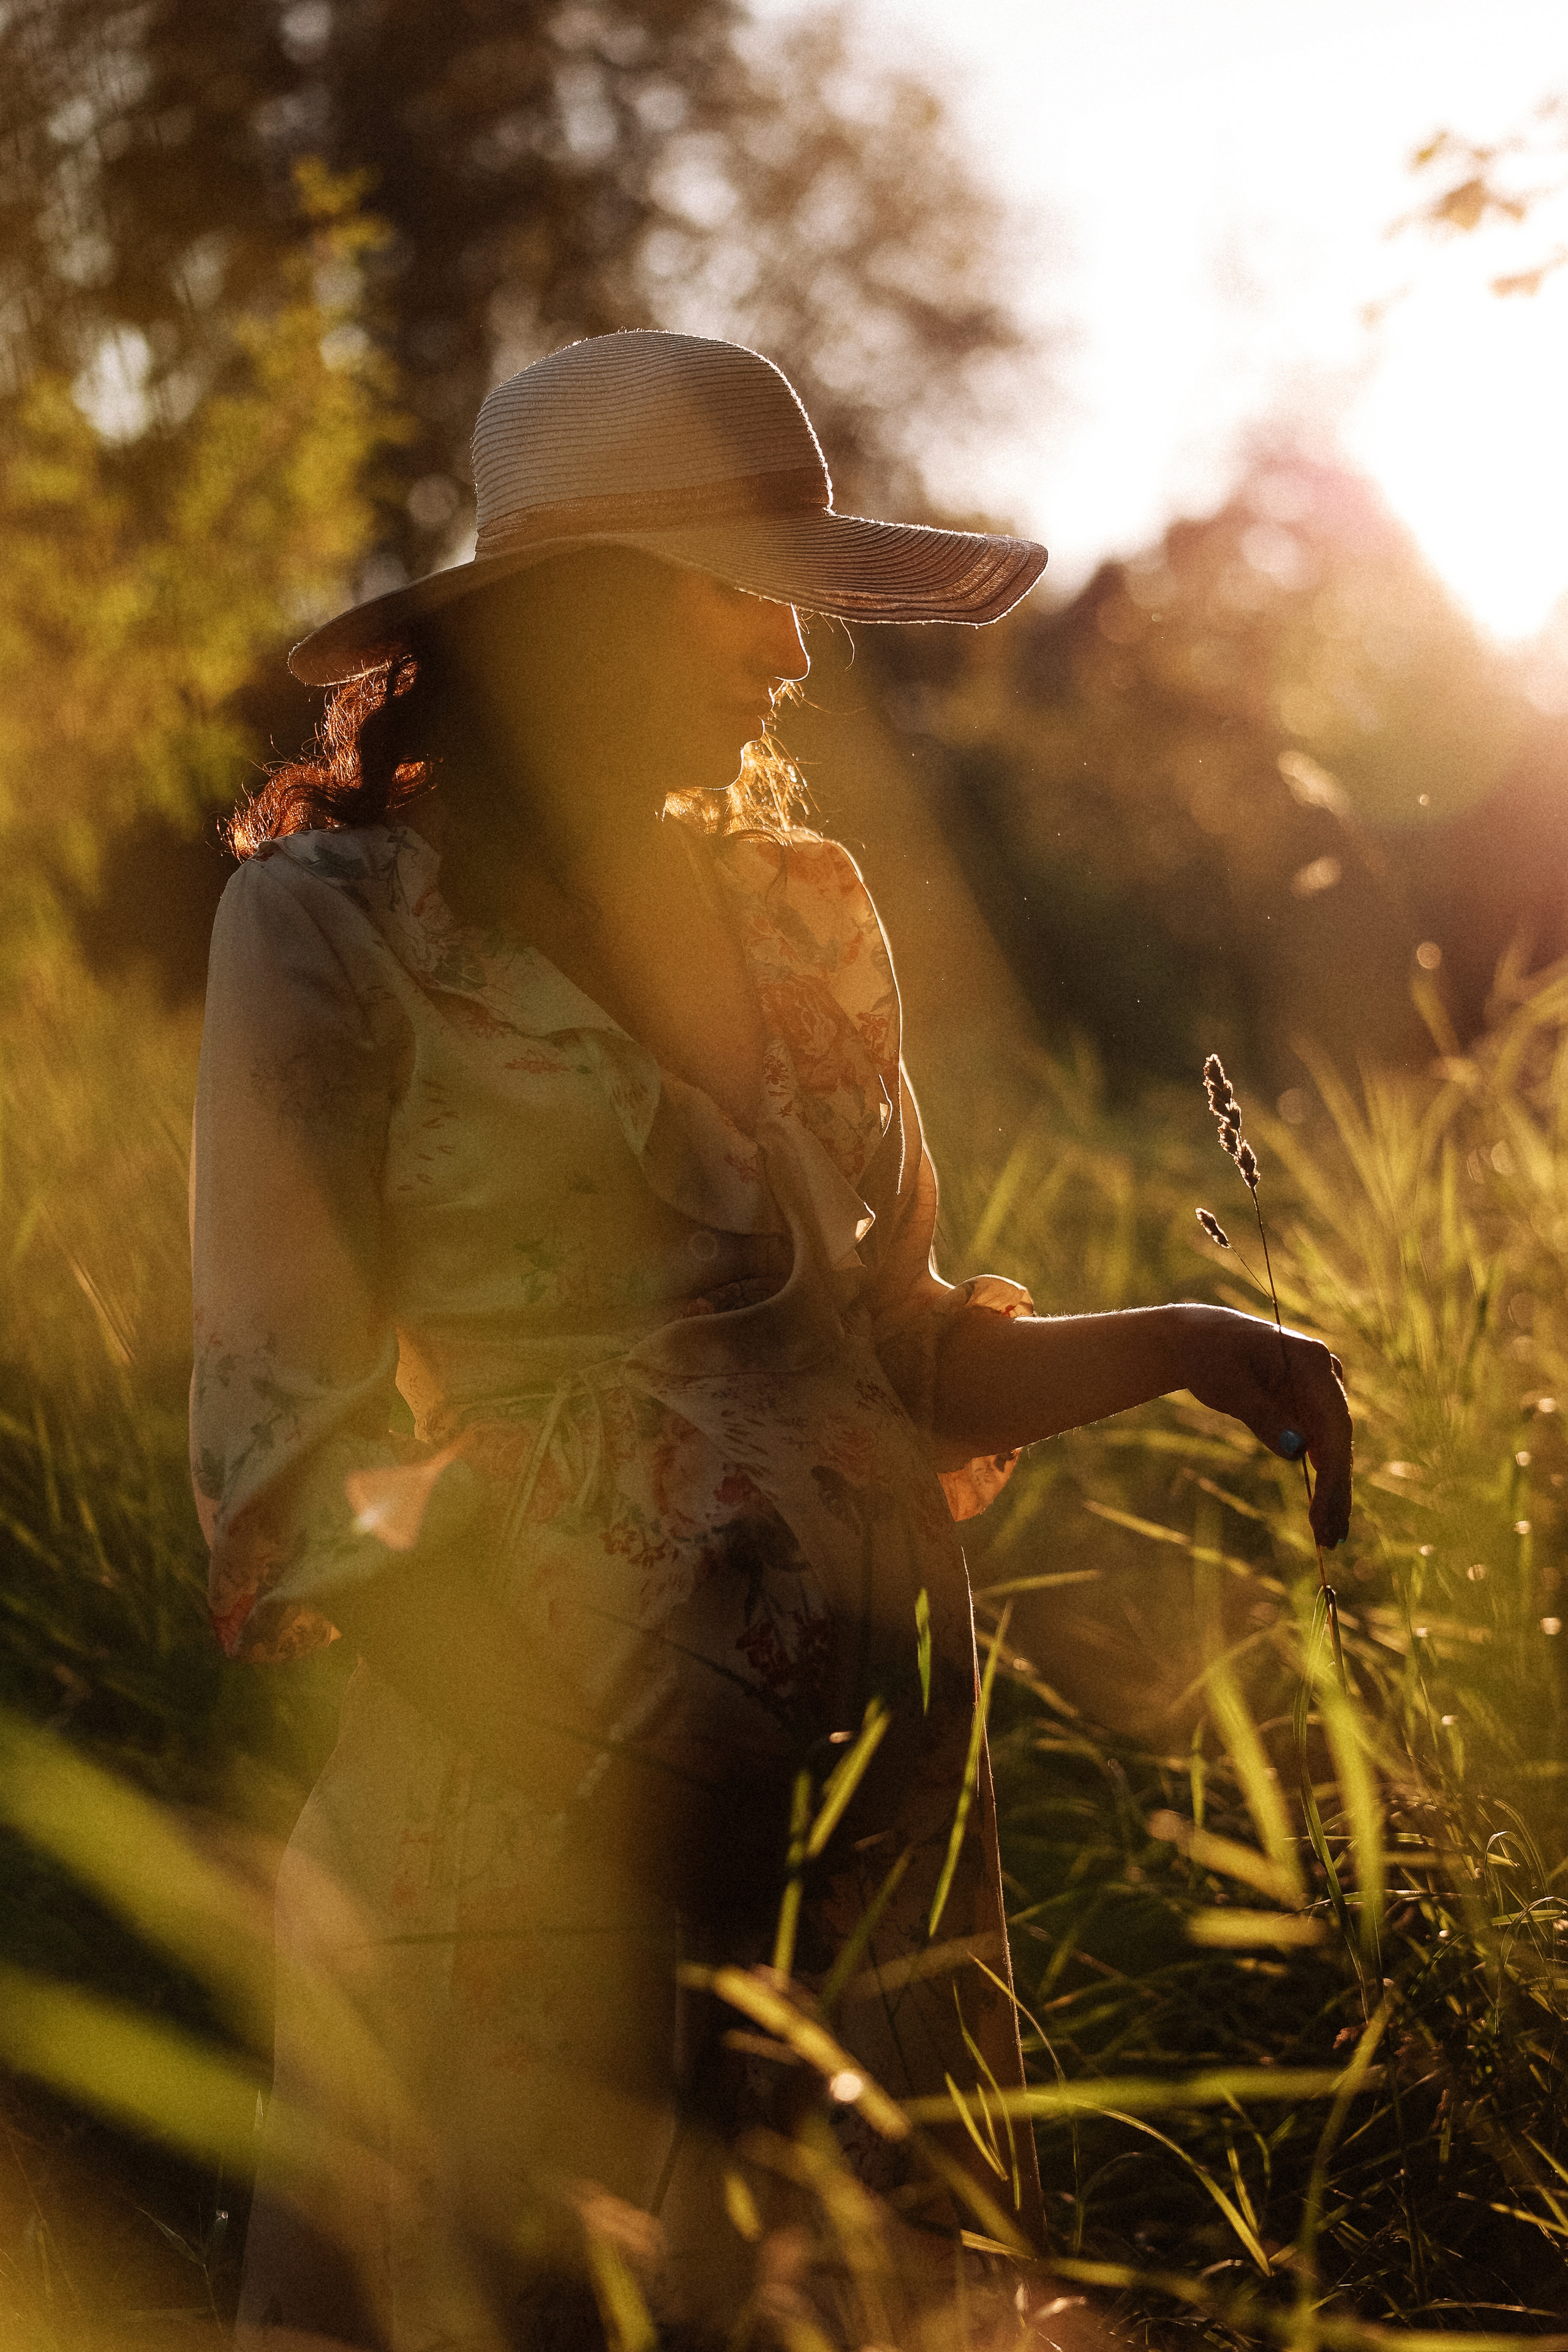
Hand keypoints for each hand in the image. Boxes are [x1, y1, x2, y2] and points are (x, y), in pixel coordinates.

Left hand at [1176, 1305, 1351, 1547]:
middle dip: (1336, 1490)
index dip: (1333, 1473)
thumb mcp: (1230, 1388)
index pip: (1334, 1424)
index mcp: (1312, 1361)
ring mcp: (1321, 1388)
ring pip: (1334, 1446)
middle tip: (1330, 1538)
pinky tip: (1322, 1510)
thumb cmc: (1210, 1357)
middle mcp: (1326, 1373)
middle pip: (1339, 1439)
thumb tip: (1298, 1453)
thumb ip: (1264, 1417)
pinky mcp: (1310, 1404)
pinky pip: (1321, 1444)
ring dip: (1331, 1490)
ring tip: (1328, 1536)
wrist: (1198, 1338)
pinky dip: (1321, 1476)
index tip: (1324, 1512)